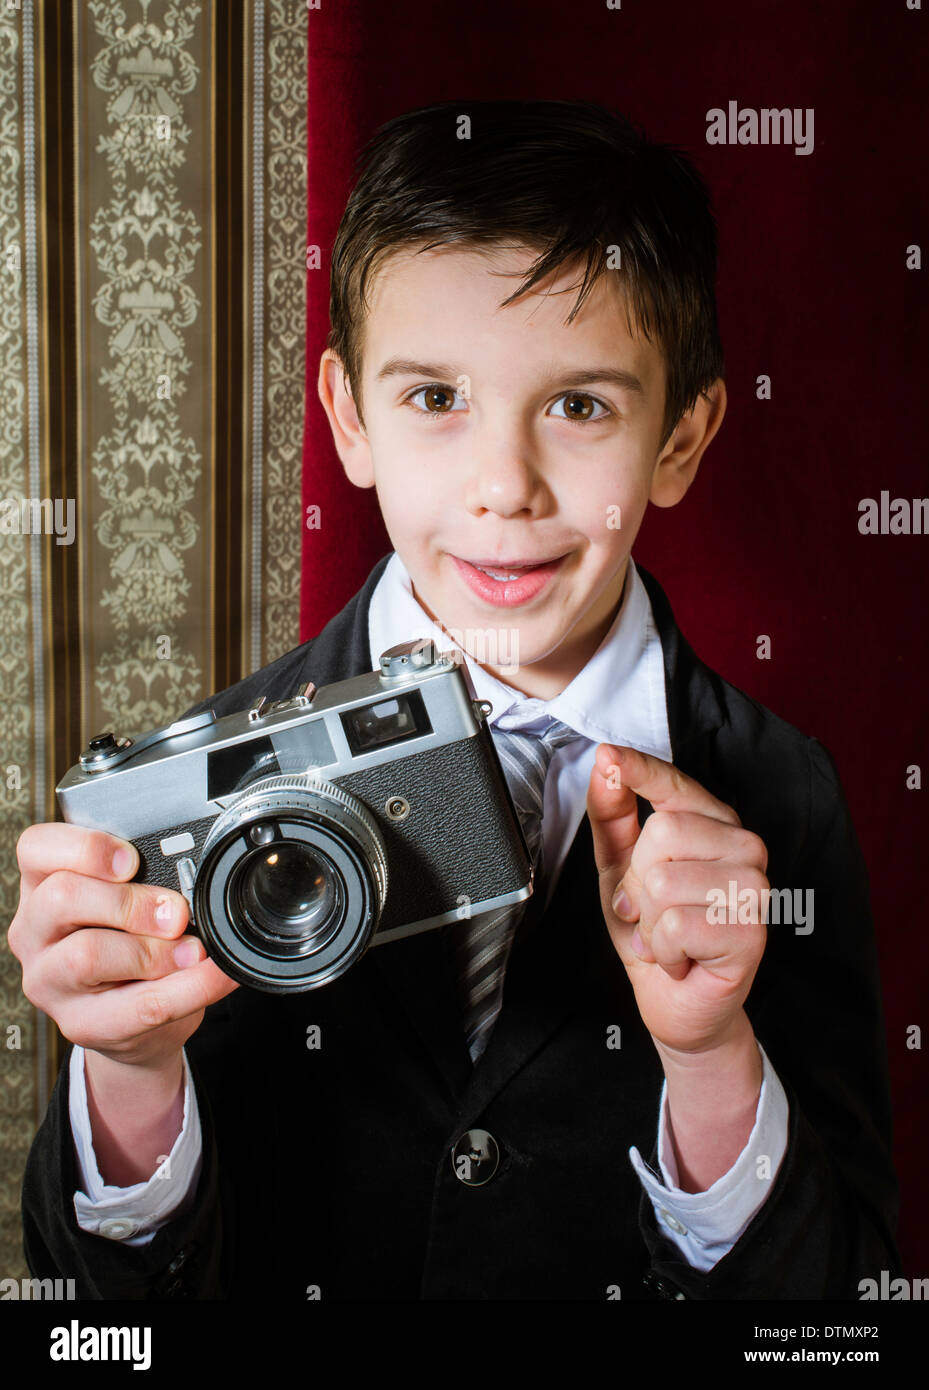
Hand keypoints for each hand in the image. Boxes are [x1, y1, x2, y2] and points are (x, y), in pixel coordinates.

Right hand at [8, 823, 238, 1071]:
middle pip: (62, 897)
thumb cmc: (127, 943)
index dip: (86, 847)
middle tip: (176, 914)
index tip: (132, 859)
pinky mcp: (78, 1023)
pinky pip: (136, 1006)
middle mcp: (33, 930)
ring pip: (86, 954)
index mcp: (42, 885)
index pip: (37, 848)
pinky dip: (189, 988)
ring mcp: (48, 981)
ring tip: (191, 951)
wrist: (133, 1019)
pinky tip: (215, 974)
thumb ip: (146, 880)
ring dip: (152, 950)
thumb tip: (193, 876)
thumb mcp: (128, 901)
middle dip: (130, 902)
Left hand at [587, 744, 768, 1055]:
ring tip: (665, 936)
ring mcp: (752, 888)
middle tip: (649, 912)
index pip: (674, 782)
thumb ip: (612, 815)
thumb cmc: (653, 932)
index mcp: (712, 823)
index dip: (640, 769)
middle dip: (636, 882)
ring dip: (648, 922)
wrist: (678, 1003)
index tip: (609, 754)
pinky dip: (661, 949)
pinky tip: (680, 957)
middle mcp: (742, 846)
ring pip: (664, 881)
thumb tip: (606, 765)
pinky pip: (675, 925)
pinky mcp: (751, 931)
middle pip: (663, 831)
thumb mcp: (618, 867)